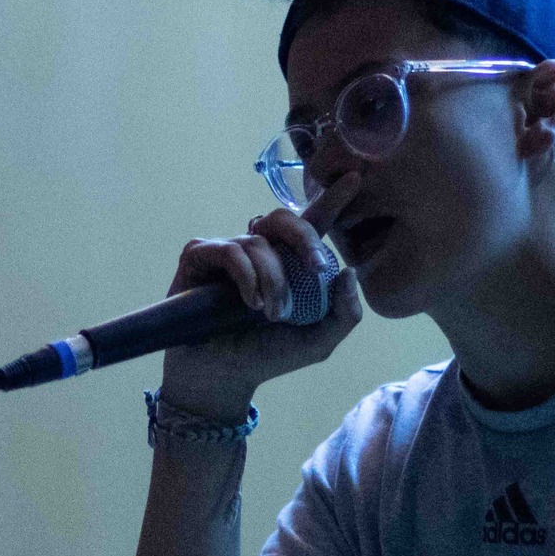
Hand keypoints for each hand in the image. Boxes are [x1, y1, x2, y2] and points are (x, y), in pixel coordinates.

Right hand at [155, 175, 365, 414]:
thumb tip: (348, 272)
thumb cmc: (266, 357)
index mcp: (287, 264)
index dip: (331, 200)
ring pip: (259, 244)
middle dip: (305, 239)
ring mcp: (227, 251)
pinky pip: (229, 251)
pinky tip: (250, 302)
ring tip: (271, 313)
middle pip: (284, 219)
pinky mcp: (199, 256)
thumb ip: (343, 314)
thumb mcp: (317, 341)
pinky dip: (246, 275)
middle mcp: (258, 251)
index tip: (355, 178)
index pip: (312, 225)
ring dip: (273, 279)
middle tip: (316, 269)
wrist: (222, 377)